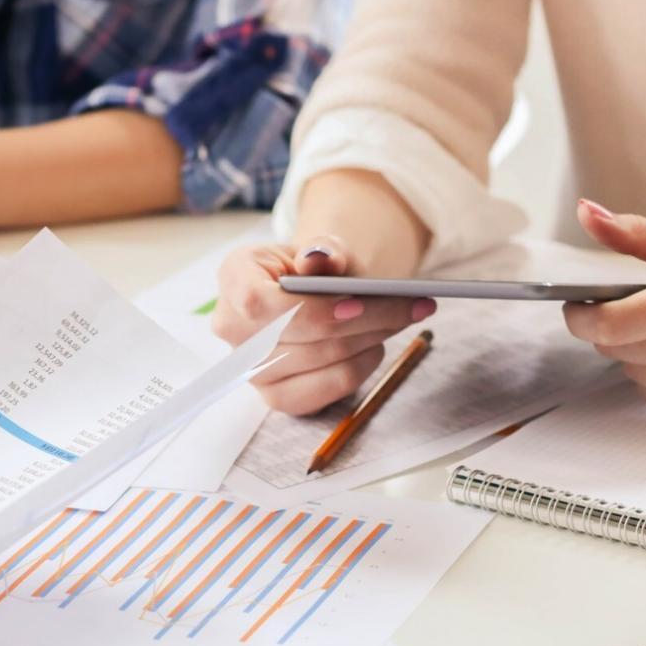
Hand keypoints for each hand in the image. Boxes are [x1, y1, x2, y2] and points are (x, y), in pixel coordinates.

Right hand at [212, 236, 434, 414]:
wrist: (312, 291)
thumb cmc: (314, 268)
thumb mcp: (322, 248)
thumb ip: (324, 250)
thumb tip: (321, 257)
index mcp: (233, 277)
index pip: (258, 303)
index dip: (310, 308)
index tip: (360, 301)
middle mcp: (231, 326)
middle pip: (300, 334)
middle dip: (365, 319)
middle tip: (414, 305)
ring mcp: (250, 368)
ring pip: (321, 361)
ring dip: (371, 339)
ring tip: (403, 318)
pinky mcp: (275, 397)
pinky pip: (327, 389)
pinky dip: (361, 366)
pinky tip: (375, 344)